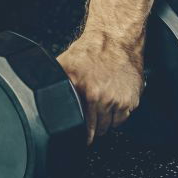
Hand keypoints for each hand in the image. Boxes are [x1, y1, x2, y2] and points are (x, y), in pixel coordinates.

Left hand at [57, 30, 144, 144]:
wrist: (115, 39)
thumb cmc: (91, 50)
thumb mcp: (65, 65)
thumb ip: (56, 84)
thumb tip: (43, 97)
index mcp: (89, 93)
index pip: (87, 128)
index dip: (83, 136)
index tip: (82, 138)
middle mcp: (107, 99)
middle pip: (101, 129)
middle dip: (95, 129)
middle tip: (90, 124)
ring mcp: (122, 100)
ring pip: (114, 125)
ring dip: (107, 122)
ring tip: (100, 112)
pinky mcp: (134, 98)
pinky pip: (126, 116)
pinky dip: (119, 114)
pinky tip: (112, 104)